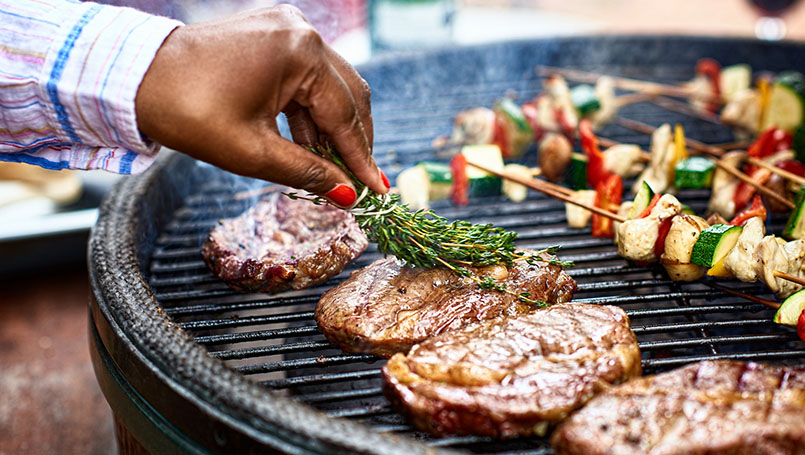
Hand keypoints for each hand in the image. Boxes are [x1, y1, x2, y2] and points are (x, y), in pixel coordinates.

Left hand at [135, 5, 387, 204]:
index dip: (362, 158)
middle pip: (349, 94)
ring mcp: (287, 27)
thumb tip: (346, 194)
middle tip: (361, 182)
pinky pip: (306, 76)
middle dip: (355, 141)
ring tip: (332, 170)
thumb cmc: (187, 111)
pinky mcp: (272, 33)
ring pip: (329, 86)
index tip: (378, 189)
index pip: (345, 114)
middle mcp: (301, 31)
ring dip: (332, 129)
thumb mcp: (252, 152)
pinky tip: (310, 144)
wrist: (135, 79)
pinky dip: (310, 111)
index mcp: (300, 53)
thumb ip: (307, 172)